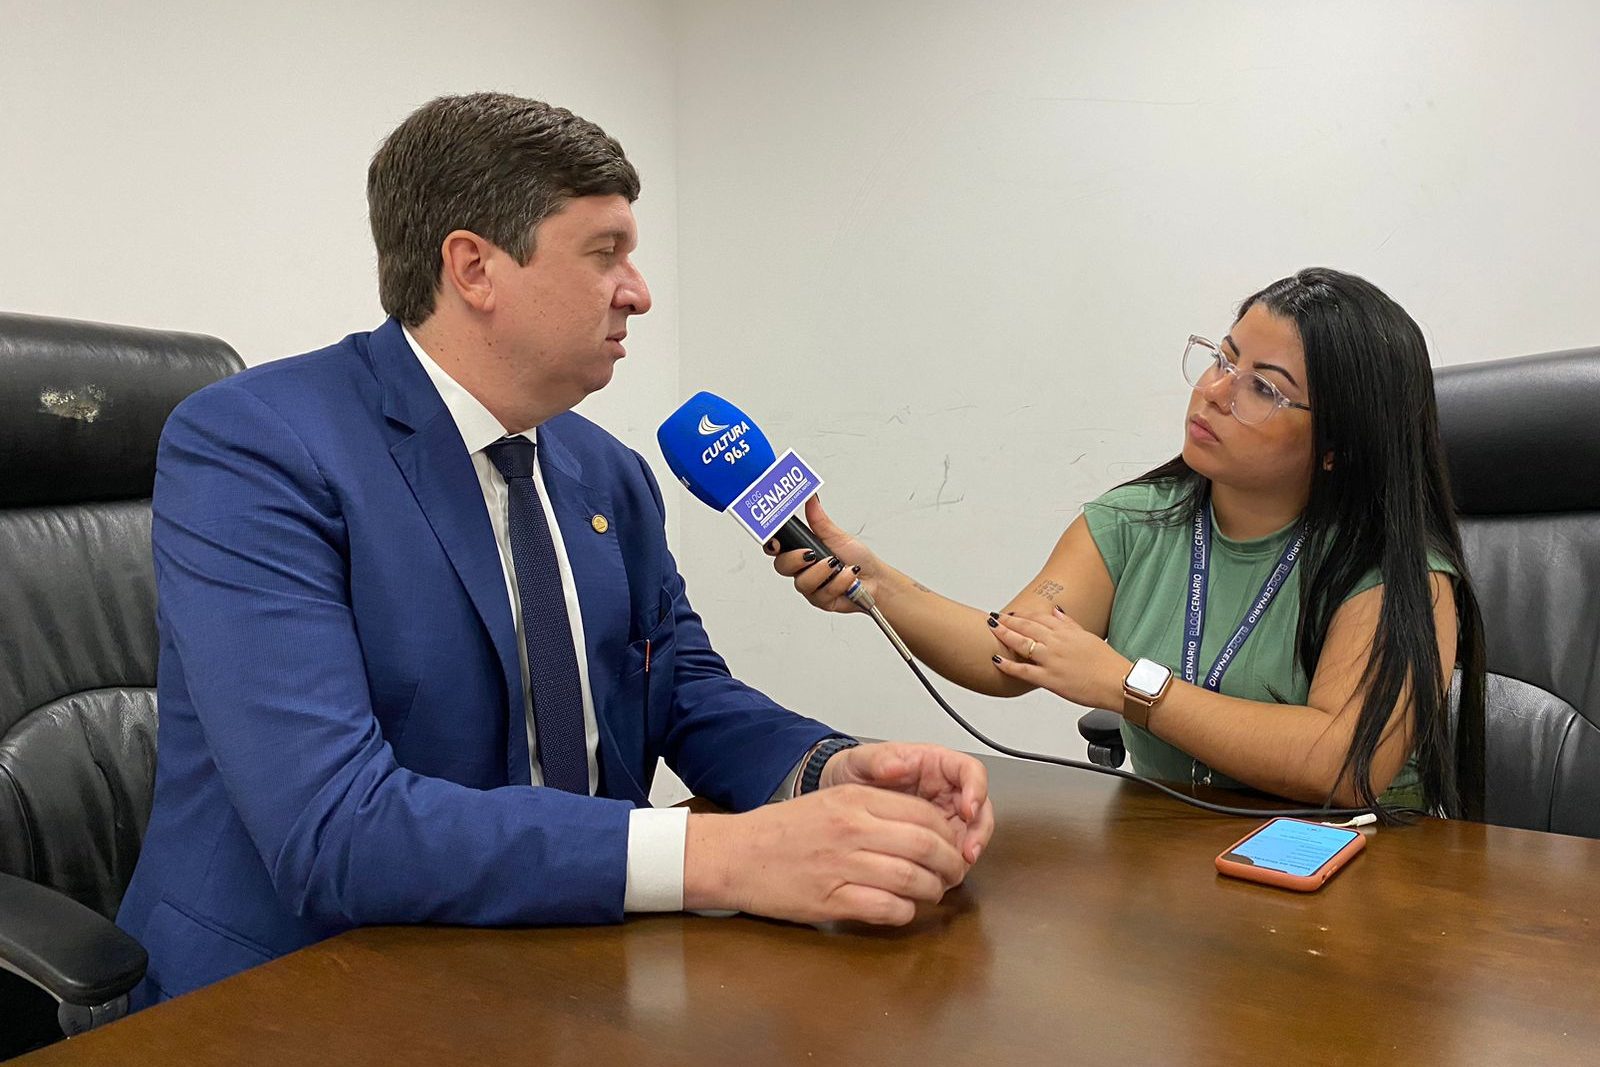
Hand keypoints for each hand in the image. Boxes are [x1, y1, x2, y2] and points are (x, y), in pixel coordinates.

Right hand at [683, 784, 969, 925]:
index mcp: (856, 799)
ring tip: (931, 893)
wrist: (735, 854)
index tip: (953, 845)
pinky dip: (904, 912)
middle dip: (950, 864)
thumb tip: (924, 826)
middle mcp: (853, 828)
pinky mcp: (831, 900)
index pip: (924, 813)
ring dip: (932, 891)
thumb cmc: (782, 830)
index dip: (948, 834)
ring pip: (912, 879)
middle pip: (926, 846)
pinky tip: (902, 909)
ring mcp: (843, 865)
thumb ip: (875, 808)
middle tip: (953, 874)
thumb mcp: (831, 801)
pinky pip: (887, 908)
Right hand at [764, 496, 877, 613]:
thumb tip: (812, 500)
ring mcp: (811, 586)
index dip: (772, 545)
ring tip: (837, 564)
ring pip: (802, 582)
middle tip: (811, 554)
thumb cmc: (858, 558)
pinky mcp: (820, 600)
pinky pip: (821, 594)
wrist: (876, 580)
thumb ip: (819, 520)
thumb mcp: (837, 536)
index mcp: (802, 550)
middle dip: (795, 560)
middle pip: (782, 566)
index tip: (776, 541)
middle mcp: (803, 569)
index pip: (778, 548)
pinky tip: (848, 576)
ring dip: (823, 572)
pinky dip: (838, 582)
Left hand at [819, 742, 993, 865]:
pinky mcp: (934, 839)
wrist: (839, 794)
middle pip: (980, 808)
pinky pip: (952, 852)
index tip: (969, 808)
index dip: (977, 789)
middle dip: (979, 830)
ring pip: (971, 834)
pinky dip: (951, 865)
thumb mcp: (863, 760)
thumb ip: (880, 759)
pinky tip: (939, 876)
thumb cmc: (855, 771)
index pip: (970, 771)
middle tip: (968, 850)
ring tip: (955, 869)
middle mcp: (946, 790)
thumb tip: (898, 763)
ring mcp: (943, 816)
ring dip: (968, 852)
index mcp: (935, 764)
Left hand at [989, 606, 1132, 710]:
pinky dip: (1008, 665)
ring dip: (1004, 635)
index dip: (1024, 614)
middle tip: (995, 617)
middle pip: (1027, 627)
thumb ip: (1070, 624)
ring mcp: (1052, 660)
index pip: (1039, 617)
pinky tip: (997, 661)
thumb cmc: (1107, 664)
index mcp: (1067, 632)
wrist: (1118, 683)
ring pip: (1022, 644)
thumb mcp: (1089, 637)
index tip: (1013, 613)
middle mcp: (1057, 643)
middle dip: (1008, 621)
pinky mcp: (1050, 679)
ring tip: (992, 629)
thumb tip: (1058, 612)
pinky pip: (1023, 671)